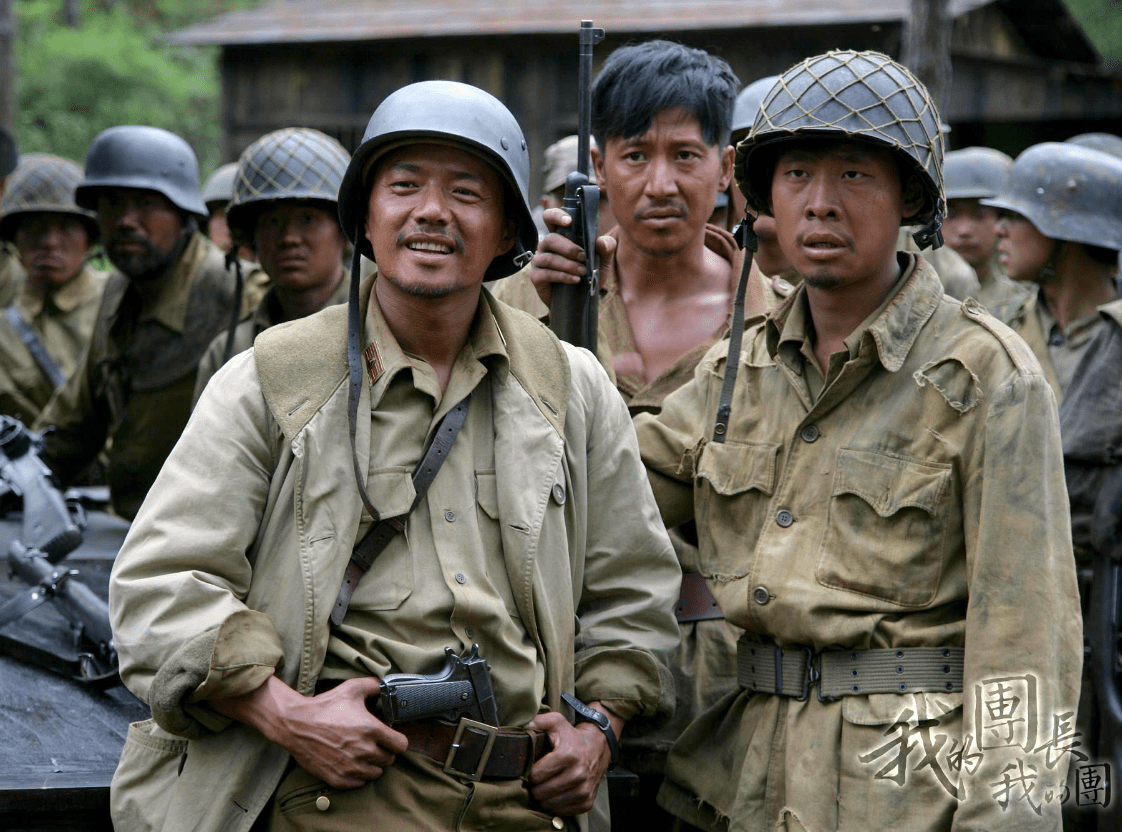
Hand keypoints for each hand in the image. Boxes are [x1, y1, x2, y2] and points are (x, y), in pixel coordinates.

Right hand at [211, 675, 408, 788]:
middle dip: (384, 751)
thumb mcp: (351, 688)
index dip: (397, 740)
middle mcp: (364, 751)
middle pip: (389, 760)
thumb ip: (374, 685)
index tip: (390, 737)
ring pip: (376, 773)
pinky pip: (359, 783)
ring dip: (372, 764)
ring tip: (363, 753)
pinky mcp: (338, 778)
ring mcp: (351, 767)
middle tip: (374, 744)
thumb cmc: (325, 706)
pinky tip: (352, 763)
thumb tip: (385, 684)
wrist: (296, 724)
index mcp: (371, 730)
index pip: (401, 745)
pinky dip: (358, 775)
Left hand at [526, 706, 616, 815]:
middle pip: (541, 792)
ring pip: (550, 804)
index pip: (536, 775)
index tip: (531, 769)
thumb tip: (523, 726)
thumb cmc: (572, 736)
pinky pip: (562, 812)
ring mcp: (584, 790)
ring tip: (545, 785)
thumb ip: (538, 721)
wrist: (599, 747)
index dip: (529, 773)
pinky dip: (556, 805)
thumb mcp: (557, 722)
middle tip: (537, 779)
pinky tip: (556, 793)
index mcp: (567, 755)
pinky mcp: (588, 802)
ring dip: (544, 797)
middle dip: (535, 786)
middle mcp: (578, 774)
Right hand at [529, 208, 616, 307]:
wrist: (581, 301)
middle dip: (568, 248)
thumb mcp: (603, 261)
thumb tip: (601, 241)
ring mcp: (539, 261)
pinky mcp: (536, 277)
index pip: (550, 218)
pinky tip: (575, 280)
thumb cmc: (590, 275)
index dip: (556, 215)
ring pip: (548, 258)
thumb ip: (606, 249)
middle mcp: (546, 246)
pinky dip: (562, 276)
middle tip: (583, 257)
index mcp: (560, 236)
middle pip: (550, 239)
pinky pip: (546, 274)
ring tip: (583, 272)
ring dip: (567, 264)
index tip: (569, 221)